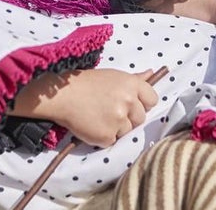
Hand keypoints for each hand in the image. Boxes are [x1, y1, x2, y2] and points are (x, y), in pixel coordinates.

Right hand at [14, 68, 159, 146]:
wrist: (63, 95)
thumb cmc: (87, 83)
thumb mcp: (113, 76)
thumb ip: (134, 79)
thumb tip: (151, 73)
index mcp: (132, 84)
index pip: (152, 99)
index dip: (143, 104)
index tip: (131, 105)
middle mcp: (129, 101)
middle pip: (140, 118)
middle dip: (129, 118)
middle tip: (110, 111)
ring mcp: (118, 120)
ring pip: (127, 131)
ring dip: (116, 128)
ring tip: (99, 117)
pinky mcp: (107, 136)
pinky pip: (112, 141)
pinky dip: (104, 137)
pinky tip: (93, 125)